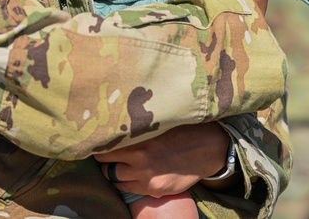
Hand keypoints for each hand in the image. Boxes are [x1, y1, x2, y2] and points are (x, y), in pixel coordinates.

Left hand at [94, 122, 231, 196]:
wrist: (209, 148)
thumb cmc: (183, 130)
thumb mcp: (159, 123)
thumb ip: (137, 126)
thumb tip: (114, 120)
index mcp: (139, 142)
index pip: (104, 148)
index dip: (100, 145)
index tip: (99, 141)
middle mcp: (140, 162)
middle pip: (106, 166)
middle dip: (104, 160)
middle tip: (105, 153)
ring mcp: (148, 179)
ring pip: (115, 179)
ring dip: (113, 172)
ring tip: (116, 164)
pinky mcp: (156, 189)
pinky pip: (129, 189)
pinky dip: (126, 182)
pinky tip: (130, 174)